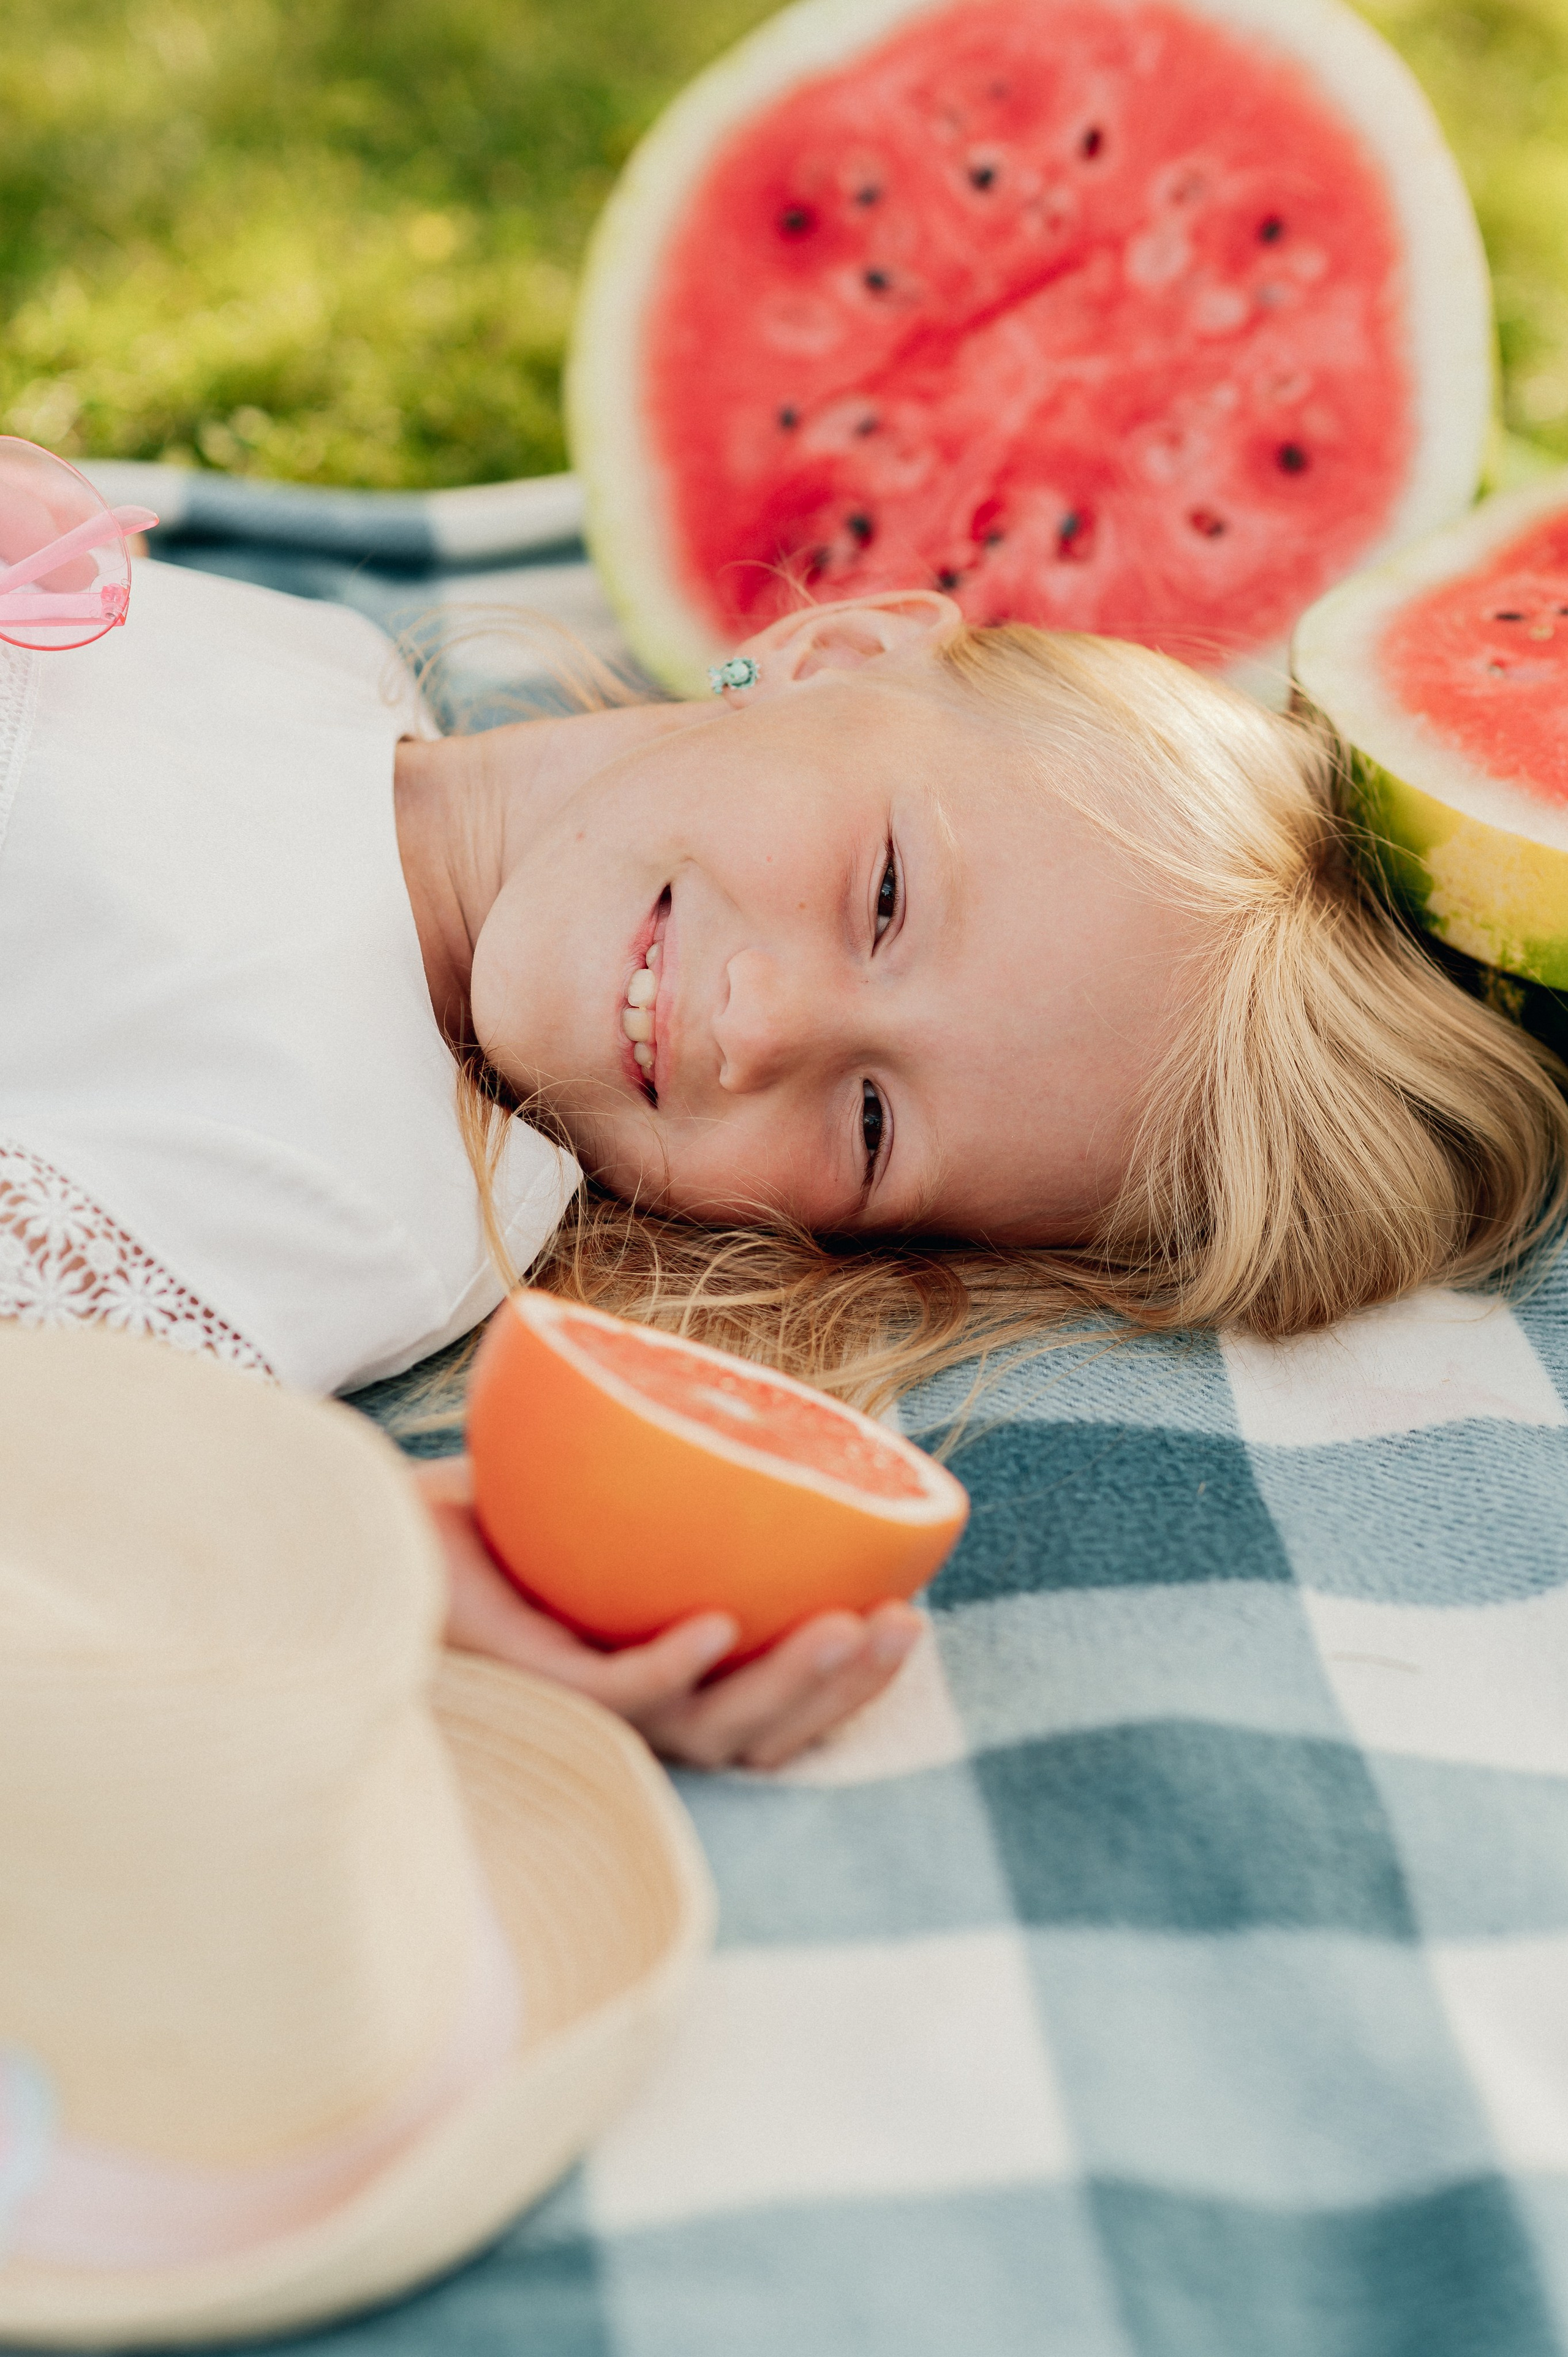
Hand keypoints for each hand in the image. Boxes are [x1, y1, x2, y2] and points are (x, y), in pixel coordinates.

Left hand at [415, 1456, 922, 1771]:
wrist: (377, 1510)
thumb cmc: (492, 1507)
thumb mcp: (607, 1485)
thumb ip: (684, 1471)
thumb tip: (773, 1414)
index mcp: (659, 1673)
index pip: (771, 1705)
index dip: (847, 1681)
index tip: (908, 1617)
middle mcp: (625, 1706)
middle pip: (756, 1733)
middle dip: (840, 1688)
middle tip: (900, 1627)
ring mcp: (578, 1705)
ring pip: (702, 1725)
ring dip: (782, 1682)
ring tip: (842, 1625)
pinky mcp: (526, 1685)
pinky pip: (611, 1693)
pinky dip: (669, 1665)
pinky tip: (718, 1625)